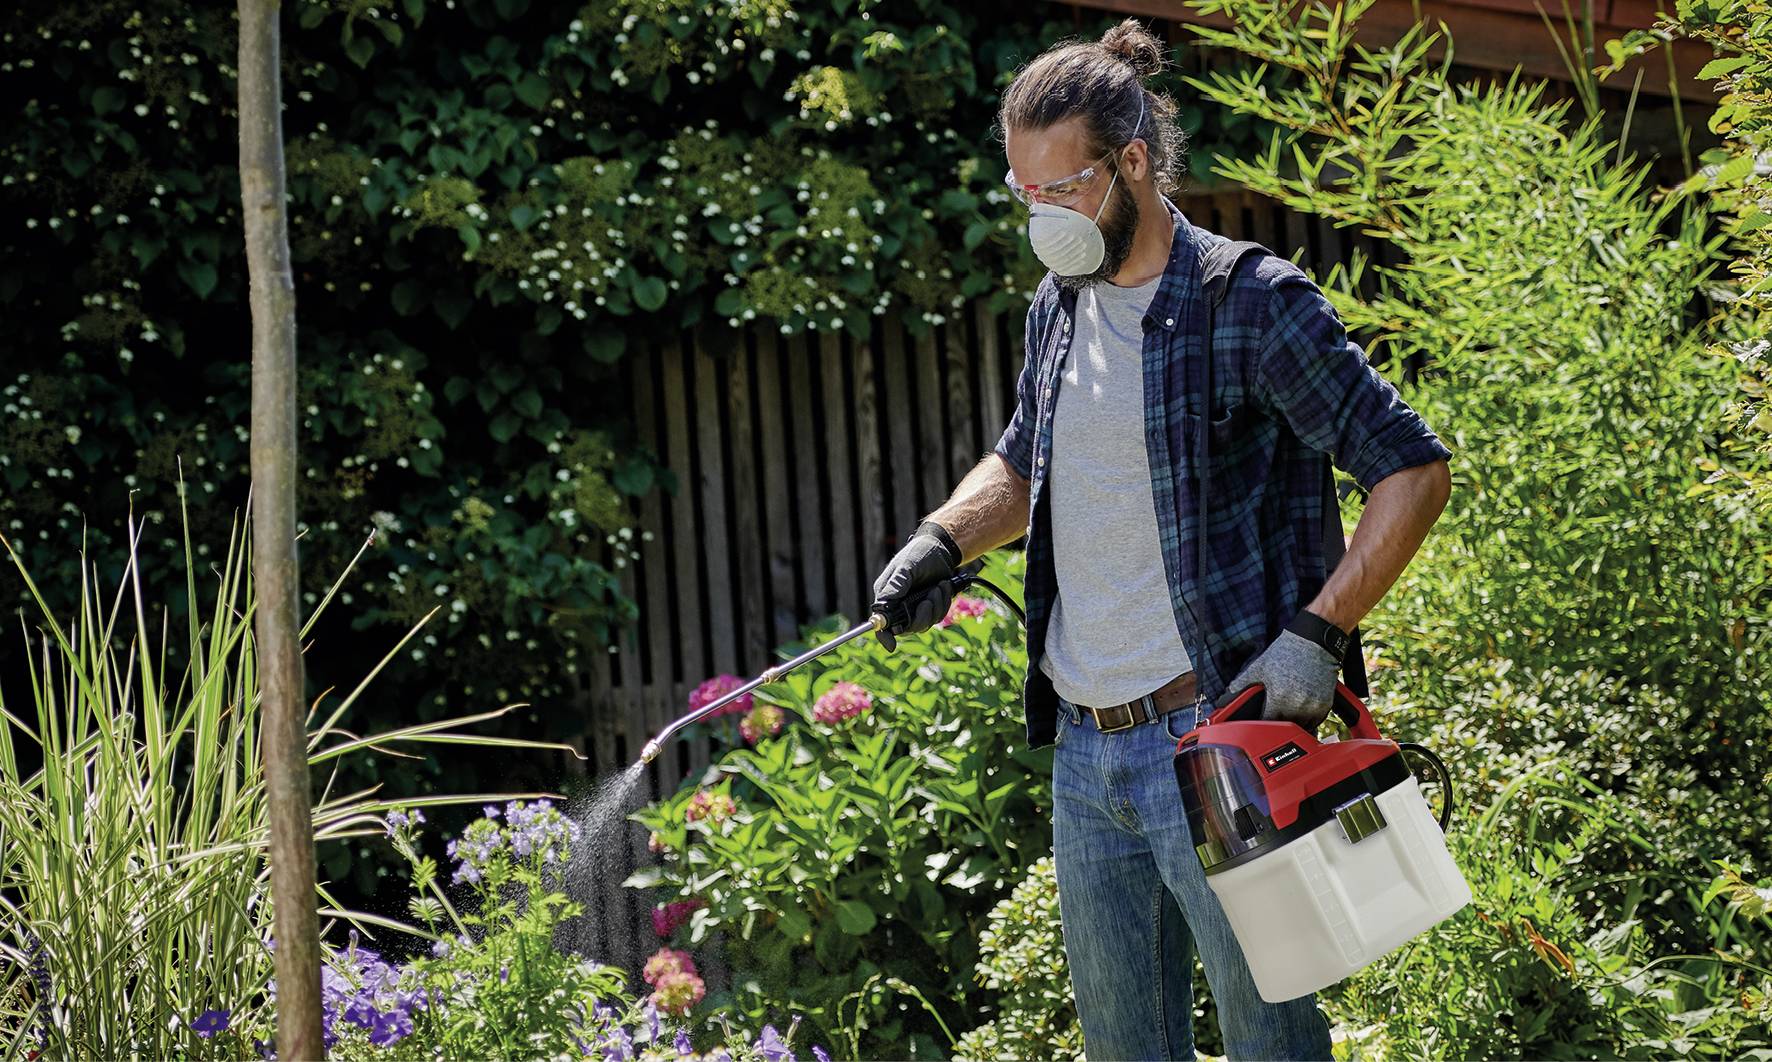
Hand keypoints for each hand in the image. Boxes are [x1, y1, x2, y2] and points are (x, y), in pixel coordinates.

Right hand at [870, 521, 960, 650]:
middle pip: (907, 628)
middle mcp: (899, 605)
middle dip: (922, 615)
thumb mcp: (906, 567)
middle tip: (929, 598)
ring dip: (936, 606)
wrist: (941, 549)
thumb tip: (882, 605)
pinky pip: (937, 616)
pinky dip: (943, 602)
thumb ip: (896, 586)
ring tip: (938, 586)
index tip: (891, 646)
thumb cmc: (919, 554)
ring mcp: (915, 607)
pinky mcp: (929, 607)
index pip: (881, 622)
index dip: (884, 636)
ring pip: (925, 623)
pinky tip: (944, 587)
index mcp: (887, 596)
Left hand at [1212, 628, 1340, 731]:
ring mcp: (1313, 706)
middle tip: (1274, 716)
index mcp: (1278, 698)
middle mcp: (1297, 705)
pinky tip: (1302, 710)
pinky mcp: (1325, 704)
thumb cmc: (1285, 653)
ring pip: (1302, 726)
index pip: (1268, 722)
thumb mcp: (1260, 666)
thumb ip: (1242, 683)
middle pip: (1284, 726)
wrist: (1313, 642)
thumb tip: (1226, 694)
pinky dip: (1309, 719)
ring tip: (1288, 712)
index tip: (1261, 720)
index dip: (1263, 723)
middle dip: (1278, 723)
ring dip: (1294, 724)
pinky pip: (1316, 721)